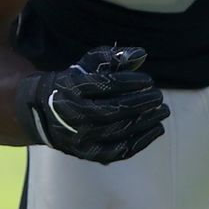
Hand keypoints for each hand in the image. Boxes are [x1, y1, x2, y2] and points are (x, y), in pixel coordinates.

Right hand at [17, 46, 169, 163]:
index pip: (104, 85)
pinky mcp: (87, 154)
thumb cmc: (75, 83)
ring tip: (163, 111)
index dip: (130, 82)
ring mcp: (78, 137)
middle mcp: (72, 115)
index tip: (148, 80)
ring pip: (116, 132)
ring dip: (145, 122)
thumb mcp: (88, 64)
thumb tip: (141, 54)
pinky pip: (117, 152)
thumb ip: (113, 57)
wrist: (45, 113)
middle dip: (140, 103)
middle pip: (111, 111)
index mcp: (71, 88)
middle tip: (159, 95)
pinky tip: (156, 129)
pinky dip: (140, 142)